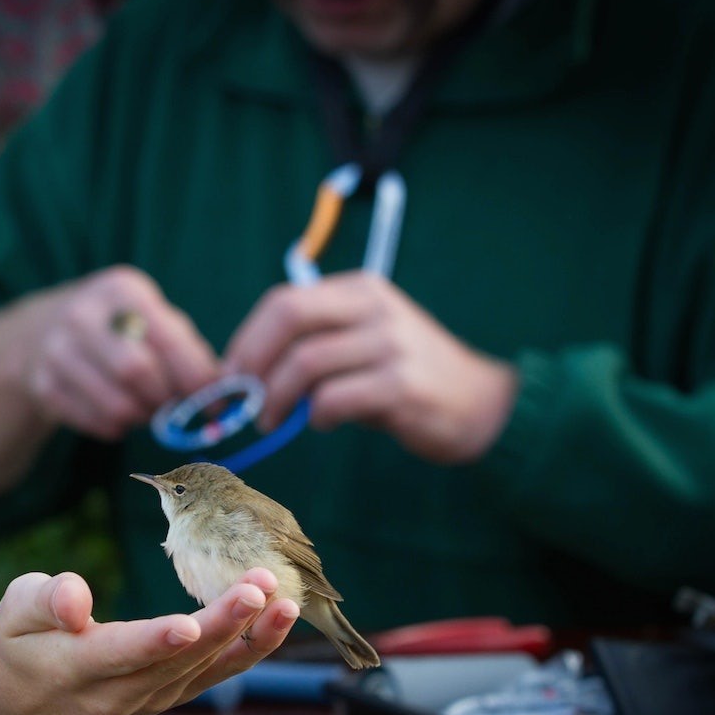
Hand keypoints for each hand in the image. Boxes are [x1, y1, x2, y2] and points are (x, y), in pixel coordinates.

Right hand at [0, 568, 297, 714]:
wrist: (24, 707)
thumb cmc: (19, 643)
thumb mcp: (13, 613)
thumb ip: (45, 601)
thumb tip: (76, 598)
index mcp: (77, 668)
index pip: (121, 654)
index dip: (155, 641)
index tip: (189, 625)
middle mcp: (119, 693)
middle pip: (178, 660)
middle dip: (222, 623)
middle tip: (258, 587)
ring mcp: (151, 699)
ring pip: (206, 669)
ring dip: (247, 634)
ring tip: (281, 597)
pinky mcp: (171, 694)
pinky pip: (216, 674)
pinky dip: (250, 649)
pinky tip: (279, 618)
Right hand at [23, 265, 218, 439]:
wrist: (44, 330)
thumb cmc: (121, 326)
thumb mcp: (153, 318)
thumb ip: (188, 350)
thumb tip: (220, 394)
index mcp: (121, 290)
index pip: (168, 341)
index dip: (197, 379)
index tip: (215, 404)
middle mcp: (82, 315)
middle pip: (137, 373)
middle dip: (165, 399)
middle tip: (173, 406)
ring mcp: (56, 350)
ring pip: (117, 406)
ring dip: (143, 417)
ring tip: (147, 408)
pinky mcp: (43, 385)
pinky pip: (96, 424)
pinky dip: (118, 428)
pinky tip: (119, 412)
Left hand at [223, 274, 518, 463]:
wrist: (483, 406)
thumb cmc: (409, 377)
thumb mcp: (364, 343)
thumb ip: (314, 345)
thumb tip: (245, 373)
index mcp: (360, 291)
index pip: (284, 301)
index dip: (247, 339)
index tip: (231, 374)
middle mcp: (375, 309)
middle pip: (289, 318)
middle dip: (252, 362)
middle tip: (241, 397)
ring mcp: (390, 345)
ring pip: (305, 363)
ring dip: (275, 398)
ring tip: (271, 420)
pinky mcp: (401, 387)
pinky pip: (334, 400)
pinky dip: (314, 416)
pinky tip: (321, 423)